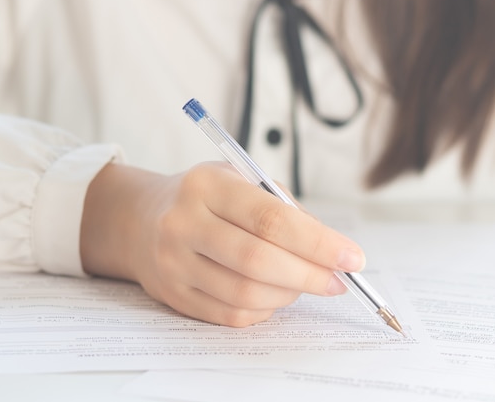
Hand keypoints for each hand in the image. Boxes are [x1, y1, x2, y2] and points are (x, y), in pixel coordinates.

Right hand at [80, 162, 364, 326]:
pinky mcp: (173, 294)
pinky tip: (274, 295)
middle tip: (338, 280)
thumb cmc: (206, 197)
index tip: (352, 258)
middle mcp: (183, 223)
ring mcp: (173, 262)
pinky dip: (264, 310)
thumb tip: (328, 248)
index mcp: (207, 185)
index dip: (318, 242)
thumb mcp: (240, 179)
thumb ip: (283, 207)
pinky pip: (230, 314)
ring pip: (245, 293)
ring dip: (288, 294)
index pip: (271, 219)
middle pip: (259, 260)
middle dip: (310, 275)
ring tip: (304, 283)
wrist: (142, 220)